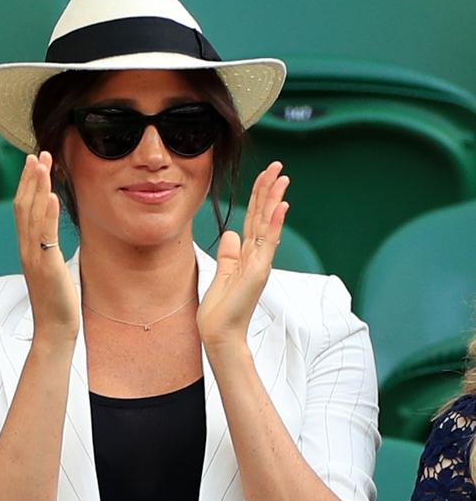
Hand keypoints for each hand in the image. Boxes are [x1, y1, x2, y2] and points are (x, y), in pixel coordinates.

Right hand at [13, 152, 79, 341]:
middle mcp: (26, 250)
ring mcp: (34, 257)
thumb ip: (48, 252)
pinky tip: (51, 196)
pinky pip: (45, 236)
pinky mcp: (46, 266)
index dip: (27, 185)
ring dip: (37, 187)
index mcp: (27, 249)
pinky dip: (47, 214)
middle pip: (23, 206)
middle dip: (30, 179)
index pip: (23, 210)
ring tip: (43, 164)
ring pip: (31, 215)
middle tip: (38, 154)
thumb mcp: (52, 270)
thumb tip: (52, 240)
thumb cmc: (57, 303)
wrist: (55, 330)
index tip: (35, 164)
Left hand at [196, 161, 288, 349]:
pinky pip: (267, 243)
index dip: (260, 197)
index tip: (266, 176)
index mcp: (248, 255)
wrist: (219, 333)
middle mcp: (257, 256)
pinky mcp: (258, 272)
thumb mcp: (223, 273)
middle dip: (270, 190)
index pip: (255, 219)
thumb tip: (231, 234)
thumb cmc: (221, 309)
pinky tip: (280, 206)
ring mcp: (260, 263)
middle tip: (278, 167)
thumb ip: (229, 253)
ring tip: (282, 178)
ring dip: (275, 200)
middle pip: (264, 216)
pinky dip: (274, 224)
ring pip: (268, 225)